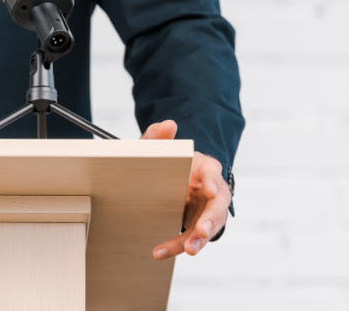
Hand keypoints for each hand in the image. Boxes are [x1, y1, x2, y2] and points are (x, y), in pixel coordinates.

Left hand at [141, 120, 230, 259]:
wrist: (166, 177)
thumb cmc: (168, 162)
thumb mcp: (159, 148)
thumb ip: (159, 136)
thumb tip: (168, 125)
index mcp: (204, 167)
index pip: (212, 173)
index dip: (211, 182)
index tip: (208, 190)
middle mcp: (211, 189)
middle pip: (218, 206)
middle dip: (211, 219)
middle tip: (202, 231)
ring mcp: (207, 208)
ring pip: (209, 226)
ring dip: (198, 240)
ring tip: (188, 250)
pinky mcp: (198, 223)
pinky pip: (193, 236)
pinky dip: (179, 245)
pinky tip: (161, 251)